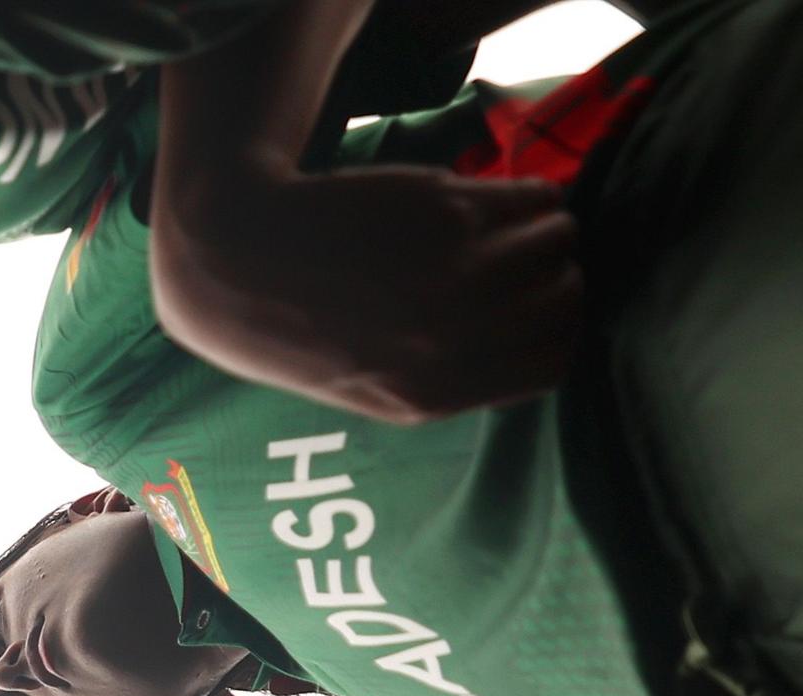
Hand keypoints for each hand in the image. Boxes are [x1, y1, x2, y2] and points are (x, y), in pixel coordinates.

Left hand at [150, 162, 578, 423]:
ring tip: (513, 222)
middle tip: (530, 256)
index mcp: (431, 395)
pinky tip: (491, 197)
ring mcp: (454, 273)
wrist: (235, 263)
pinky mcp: (446, 212)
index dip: (559, 330)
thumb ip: (453, 381)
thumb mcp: (372, 387)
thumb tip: (536, 355)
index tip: (542, 306)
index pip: (554, 364)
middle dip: (558, 274)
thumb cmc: (302, 323)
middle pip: (566, 300)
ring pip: (559, 240)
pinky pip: (529, 198)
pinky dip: (526, 193)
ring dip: (547, 226)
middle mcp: (450, 341)